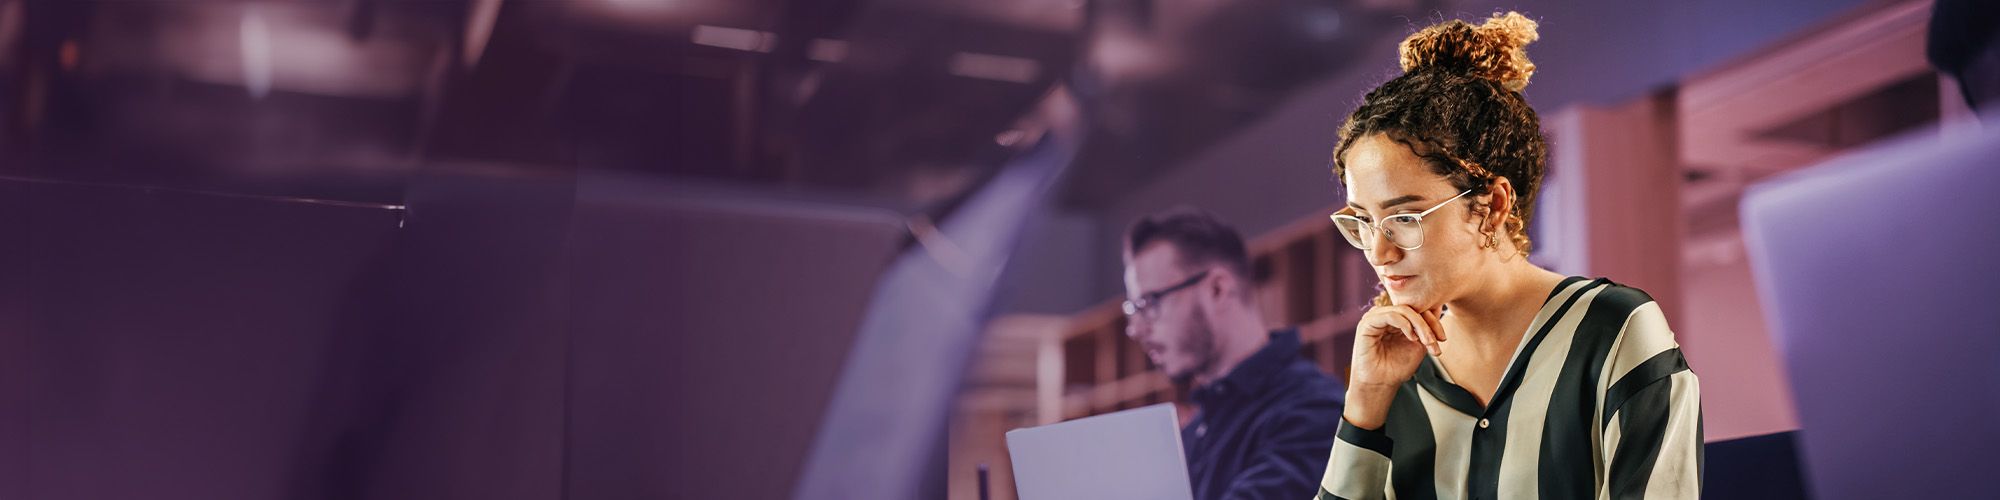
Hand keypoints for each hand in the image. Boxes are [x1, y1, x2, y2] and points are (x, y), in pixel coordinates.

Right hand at [1343, 304, 1444, 429]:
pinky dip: (1405, 324)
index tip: (1442, 339)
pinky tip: (1412, 337)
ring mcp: (1375, 317)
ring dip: (1420, 325)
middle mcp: (1384, 315)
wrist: (1381, 384)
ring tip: (1426, 342)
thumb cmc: (1397, 367)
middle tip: (1437, 341)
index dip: (1433, 320)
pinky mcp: (1367, 323)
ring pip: (1403, 310)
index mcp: (1395, 318)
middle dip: (1428, 324)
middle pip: (1411, 308)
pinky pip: (1390, 315)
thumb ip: (1426, 329)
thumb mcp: (1418, 345)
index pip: (1417, 309)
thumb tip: (1439, 309)